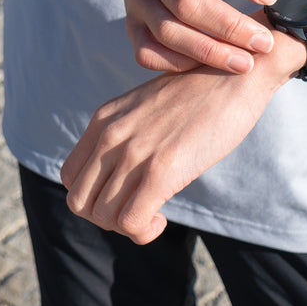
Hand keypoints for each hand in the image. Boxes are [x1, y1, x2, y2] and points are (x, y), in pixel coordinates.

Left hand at [60, 29, 304, 242]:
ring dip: (126, 228)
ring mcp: (134, 152)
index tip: (122, 196)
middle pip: (79, 202)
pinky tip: (162, 218)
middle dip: (106, 218)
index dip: (90, 197)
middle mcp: (111, 135)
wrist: (237, 73)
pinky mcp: (161, 170)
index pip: (69, 176)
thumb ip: (128, 133)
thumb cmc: (201, 94)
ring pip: (102, 217)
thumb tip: (126, 170)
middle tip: (138, 211)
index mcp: (103, 120)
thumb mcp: (148, 107)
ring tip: (153, 215)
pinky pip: (130, 222)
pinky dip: (142, 231)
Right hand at [95, 0, 279, 72]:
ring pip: (168, 31)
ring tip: (245, 64)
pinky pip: (147, 52)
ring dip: (209, 51)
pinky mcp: (130, 27)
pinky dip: (176, 63)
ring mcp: (136, 2)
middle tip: (264, 43)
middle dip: (229, 26)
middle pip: (187, 2)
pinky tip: (203, 69)